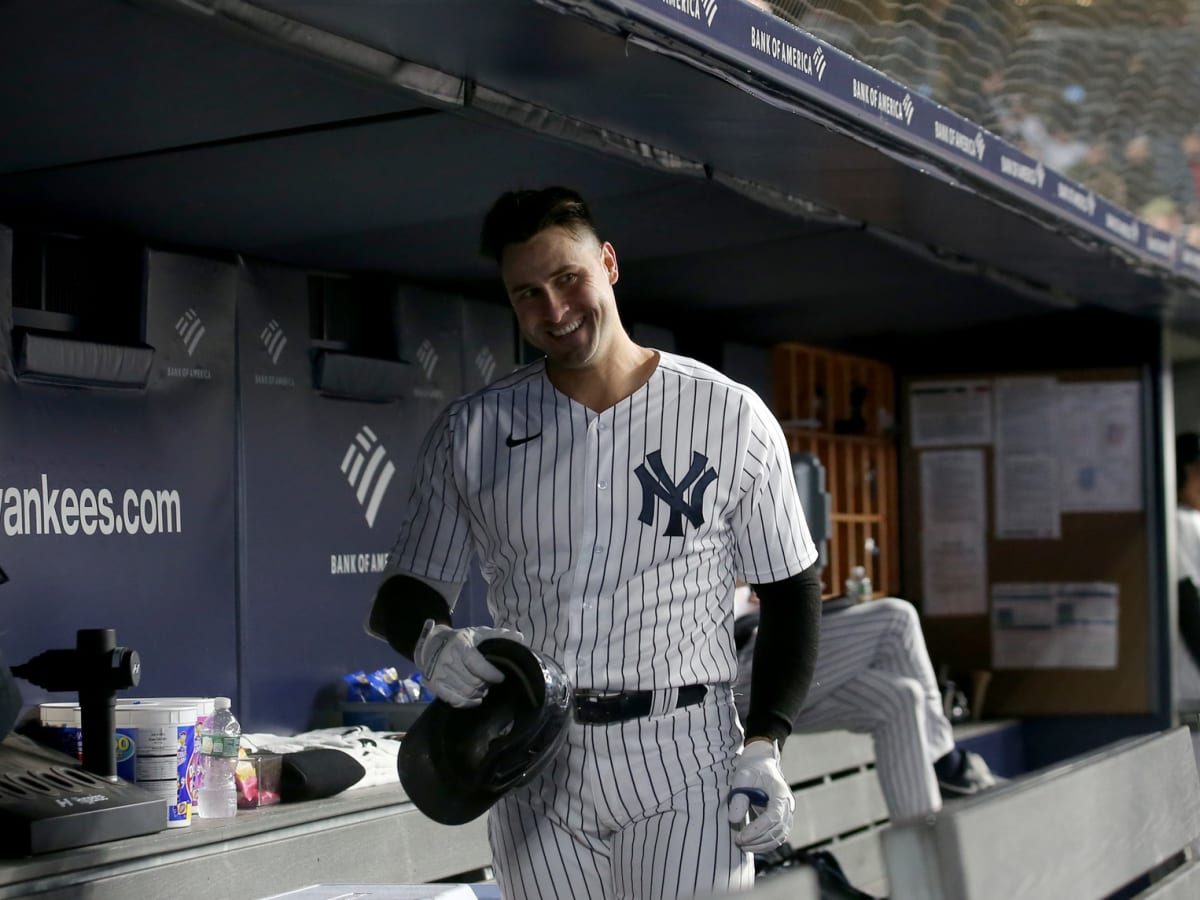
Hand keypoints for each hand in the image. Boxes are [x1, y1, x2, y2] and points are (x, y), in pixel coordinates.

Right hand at [413, 620, 524, 706]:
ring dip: (478, 692)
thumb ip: (499, 635)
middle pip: (473, 681)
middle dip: (486, 683)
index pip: (476, 664)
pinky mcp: (434, 686)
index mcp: (460, 645)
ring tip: (483, 687)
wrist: (430, 644)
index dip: (491, 673)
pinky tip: (476, 699)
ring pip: (466, 692)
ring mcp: (439, 674)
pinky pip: (454, 700)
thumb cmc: (460, 639)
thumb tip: (520, 638)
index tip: (501, 677)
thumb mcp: (477, 633)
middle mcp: (448, 660)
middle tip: (491, 681)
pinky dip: (468, 702)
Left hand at [726, 738, 793, 852]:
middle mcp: (788, 805)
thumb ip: (739, 797)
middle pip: (778, 829)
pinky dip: (766, 844)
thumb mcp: (742, 777)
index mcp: (780, 792)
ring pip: (779, 836)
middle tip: (738, 842)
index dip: (758, 830)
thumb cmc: (752, 769)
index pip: (774, 816)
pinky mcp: (783, 819)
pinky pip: (778, 836)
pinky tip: (751, 845)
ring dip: (762, 845)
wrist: (761, 763)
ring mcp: (787, 813)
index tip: (741, 837)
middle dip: (758, 840)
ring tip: (742, 846)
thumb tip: (733, 820)